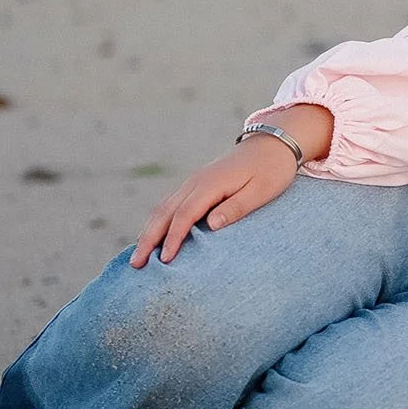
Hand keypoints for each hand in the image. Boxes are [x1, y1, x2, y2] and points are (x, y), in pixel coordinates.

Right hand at [130, 134, 300, 267]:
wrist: (272, 144)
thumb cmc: (272, 170)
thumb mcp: (261, 191)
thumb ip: (236, 208)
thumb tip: (211, 225)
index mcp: (211, 184)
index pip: (184, 215)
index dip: (173, 238)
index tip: (165, 261)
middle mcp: (196, 181)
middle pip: (164, 212)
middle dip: (148, 238)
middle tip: (135, 264)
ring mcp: (193, 182)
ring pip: (163, 208)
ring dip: (148, 231)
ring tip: (137, 256)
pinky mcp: (196, 185)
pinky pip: (170, 204)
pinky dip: (158, 222)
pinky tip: (152, 236)